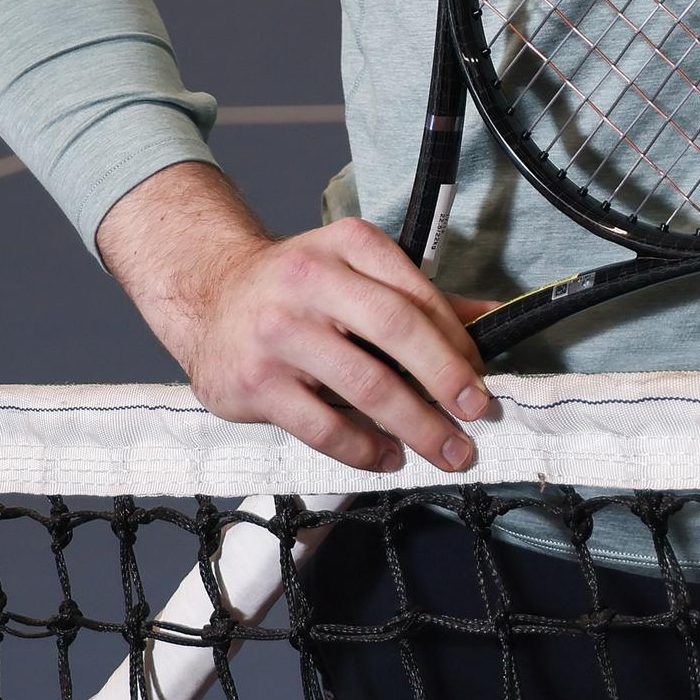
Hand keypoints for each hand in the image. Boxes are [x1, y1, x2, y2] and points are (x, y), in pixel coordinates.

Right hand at [96, 163, 495, 472]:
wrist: (208, 296)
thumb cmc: (295, 287)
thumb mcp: (353, 269)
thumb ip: (417, 296)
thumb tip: (491, 317)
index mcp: (346, 244)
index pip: (416, 294)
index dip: (457, 340)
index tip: (480, 375)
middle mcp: (310, 280)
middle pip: (397, 333)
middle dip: (447, 381)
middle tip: (477, 415)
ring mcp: (279, 332)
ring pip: (365, 387)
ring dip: (416, 425)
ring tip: (445, 449)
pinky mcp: (256, 382)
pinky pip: (324, 426)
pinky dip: (363, 448)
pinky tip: (386, 456)